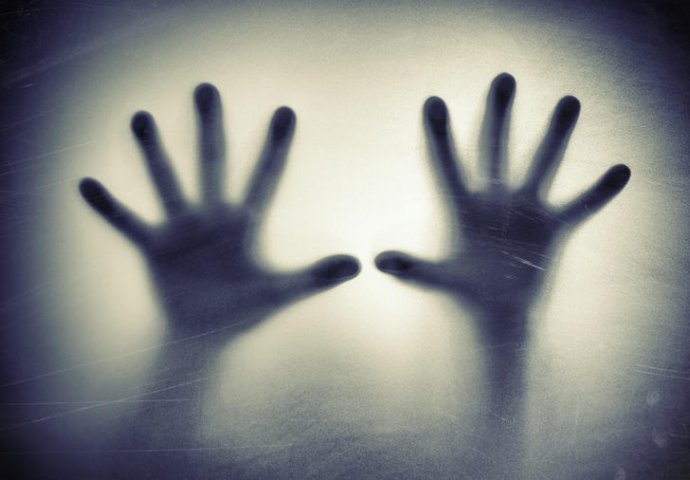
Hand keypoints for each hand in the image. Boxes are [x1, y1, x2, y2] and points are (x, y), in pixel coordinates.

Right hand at [80, 84, 359, 339]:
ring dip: (156, 153)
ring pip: (168, 182)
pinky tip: (88, 183)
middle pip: (212, 163)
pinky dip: (110, 208)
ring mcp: (182, 229)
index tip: (286, 111)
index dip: (276, 147)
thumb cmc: (244, 308)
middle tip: (207, 89)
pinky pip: (130, 224)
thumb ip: (316, 276)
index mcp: (244, 223)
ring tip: (143, 117)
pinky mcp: (155, 249)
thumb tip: (358, 264)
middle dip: (210, 127)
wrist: (207, 333)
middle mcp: (212, 216)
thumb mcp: (281, 290)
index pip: (265, 177)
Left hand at [376, 73, 629, 338]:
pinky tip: (620, 171)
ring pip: (541, 164)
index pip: (447, 166)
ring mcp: (525, 210)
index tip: (432, 100)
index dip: (440, 136)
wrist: (497, 310)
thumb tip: (378, 261)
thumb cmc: (464, 292)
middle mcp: (494, 199)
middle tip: (503, 78)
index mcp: (461, 207)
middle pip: (495, 150)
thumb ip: (413, 269)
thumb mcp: (439, 279)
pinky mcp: (552, 227)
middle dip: (498, 116)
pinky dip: (599, 192)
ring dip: (555, 136)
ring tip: (569, 101)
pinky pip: (580, 206)